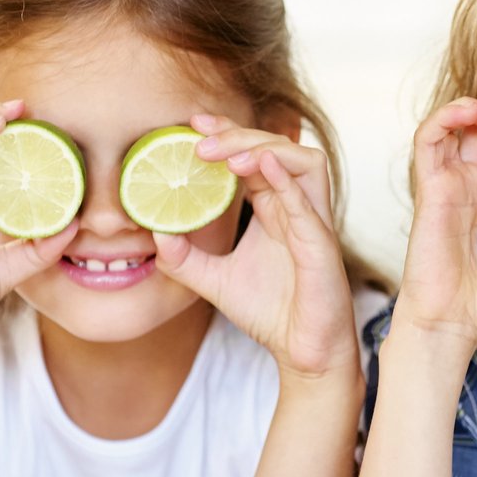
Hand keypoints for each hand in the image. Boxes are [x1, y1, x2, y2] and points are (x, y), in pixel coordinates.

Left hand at [150, 115, 356, 383]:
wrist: (301, 351)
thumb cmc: (270, 311)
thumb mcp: (213, 281)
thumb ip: (184, 258)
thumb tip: (154, 233)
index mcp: (276, 207)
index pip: (254, 155)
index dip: (228, 134)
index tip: (191, 125)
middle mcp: (298, 207)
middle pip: (277, 148)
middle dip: (238, 136)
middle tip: (198, 139)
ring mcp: (313, 222)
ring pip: (304, 161)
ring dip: (266, 150)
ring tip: (227, 156)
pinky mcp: (322, 245)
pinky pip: (309, 203)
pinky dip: (287, 180)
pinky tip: (260, 167)